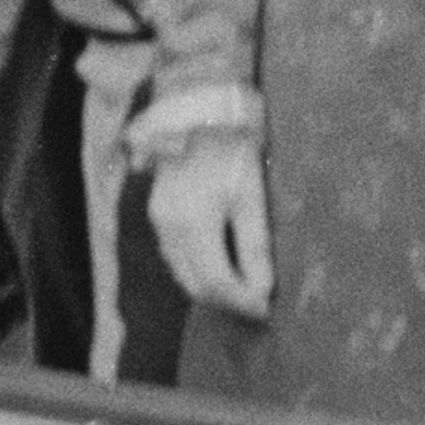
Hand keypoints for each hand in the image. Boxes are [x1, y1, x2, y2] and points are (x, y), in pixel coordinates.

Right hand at [146, 131, 272, 322]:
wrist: (196, 115)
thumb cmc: (231, 150)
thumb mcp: (251, 196)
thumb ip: (254, 246)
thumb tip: (262, 288)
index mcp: (194, 225)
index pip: (216, 282)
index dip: (242, 301)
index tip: (266, 310)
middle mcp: (169, 230)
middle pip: (194, 284)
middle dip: (226, 301)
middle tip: (257, 306)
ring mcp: (158, 223)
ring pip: (182, 274)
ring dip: (211, 288)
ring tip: (242, 290)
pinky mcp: (158, 215)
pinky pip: (175, 257)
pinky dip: (197, 271)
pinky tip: (219, 268)